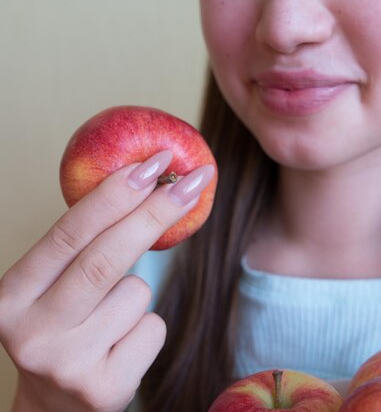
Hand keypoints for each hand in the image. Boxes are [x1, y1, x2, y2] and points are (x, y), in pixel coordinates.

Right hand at [0, 151, 213, 411]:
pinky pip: (153, 328)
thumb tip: (149, 182)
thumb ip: (82, 249)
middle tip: (192, 181)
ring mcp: (66, 363)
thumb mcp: (53, 291)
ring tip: (108, 322)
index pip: (68, 234)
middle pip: (106, 259)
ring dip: (137, 295)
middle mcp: (31, 331)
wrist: (56, 408)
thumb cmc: (63, 331)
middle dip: (155, 212)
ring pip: (136, 294)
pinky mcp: (104, 388)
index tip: (154, 163)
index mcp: (12, 296)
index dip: (114, 194)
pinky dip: (146, 329)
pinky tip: (120, 348)